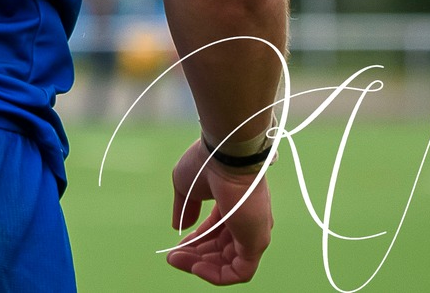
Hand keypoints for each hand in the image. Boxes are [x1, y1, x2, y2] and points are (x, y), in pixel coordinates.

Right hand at [167, 138, 271, 284]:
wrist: (225, 154)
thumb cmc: (206, 162)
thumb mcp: (186, 187)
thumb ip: (184, 209)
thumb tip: (179, 228)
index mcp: (234, 204)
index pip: (215, 232)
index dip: (195, 242)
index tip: (175, 246)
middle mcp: (247, 220)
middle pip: (220, 250)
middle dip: (194, 255)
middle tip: (172, 256)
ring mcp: (253, 232)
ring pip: (227, 263)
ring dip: (200, 265)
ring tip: (176, 259)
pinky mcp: (257, 243)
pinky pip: (239, 272)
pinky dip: (217, 275)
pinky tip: (195, 266)